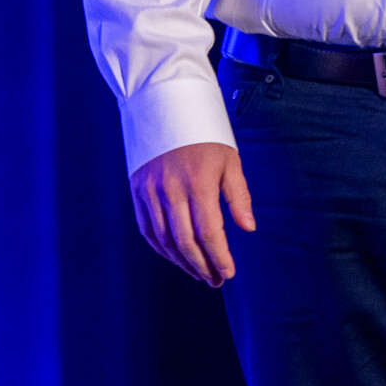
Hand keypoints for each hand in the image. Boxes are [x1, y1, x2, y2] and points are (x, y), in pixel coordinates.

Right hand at [130, 141, 254, 287]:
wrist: (167, 105)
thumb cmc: (205, 134)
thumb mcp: (230, 160)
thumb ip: (239, 196)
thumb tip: (248, 228)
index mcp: (198, 182)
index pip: (209, 233)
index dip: (219, 258)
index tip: (228, 273)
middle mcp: (171, 189)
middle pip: (185, 242)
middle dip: (201, 266)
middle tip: (214, 280)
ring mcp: (150, 190)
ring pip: (164, 239)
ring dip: (182, 262)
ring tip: (198, 272)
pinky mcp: (137, 189)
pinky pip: (146, 228)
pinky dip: (160, 247)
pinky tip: (175, 256)